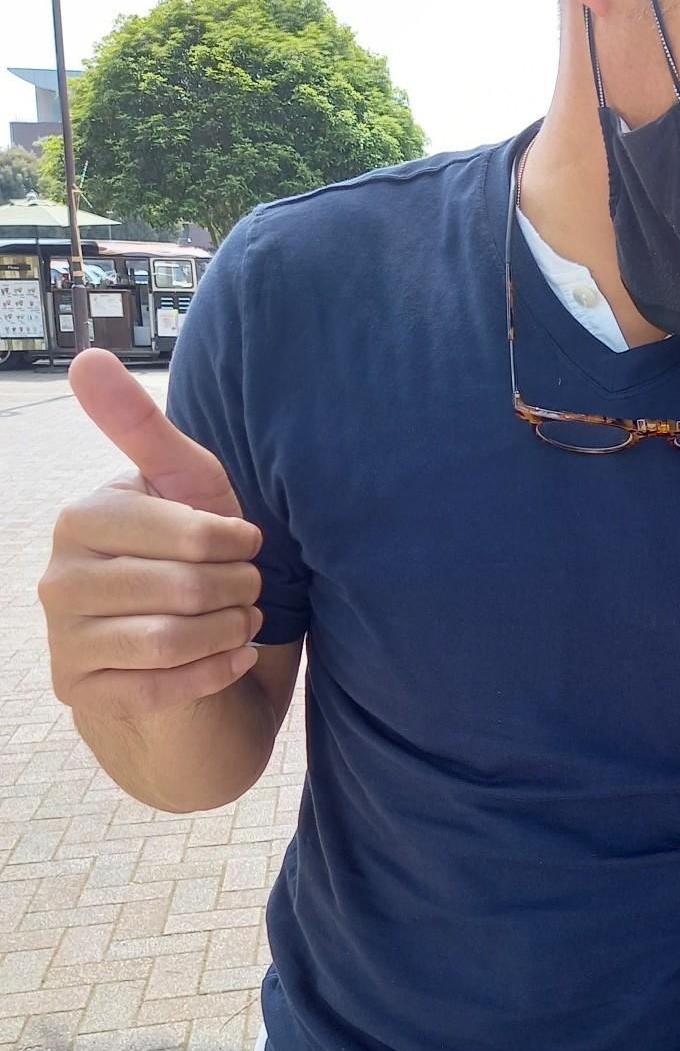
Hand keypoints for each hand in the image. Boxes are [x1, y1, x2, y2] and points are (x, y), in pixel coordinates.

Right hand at [39, 351, 263, 720]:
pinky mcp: (81, 693)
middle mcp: (58, 577)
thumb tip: (85, 358)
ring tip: (243, 622)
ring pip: (171, 638)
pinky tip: (232, 659)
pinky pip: (161, 688)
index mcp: (83, 518)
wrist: (186, 650)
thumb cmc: (194, 560)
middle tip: (249, 591)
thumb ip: (142, 427)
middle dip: (238, 592)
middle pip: (184, 588)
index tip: (249, 544)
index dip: (236, 542)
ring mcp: (63, 640)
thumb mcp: (186, 487)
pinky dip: (214, 673)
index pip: (186, 532)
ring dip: (229, 631)